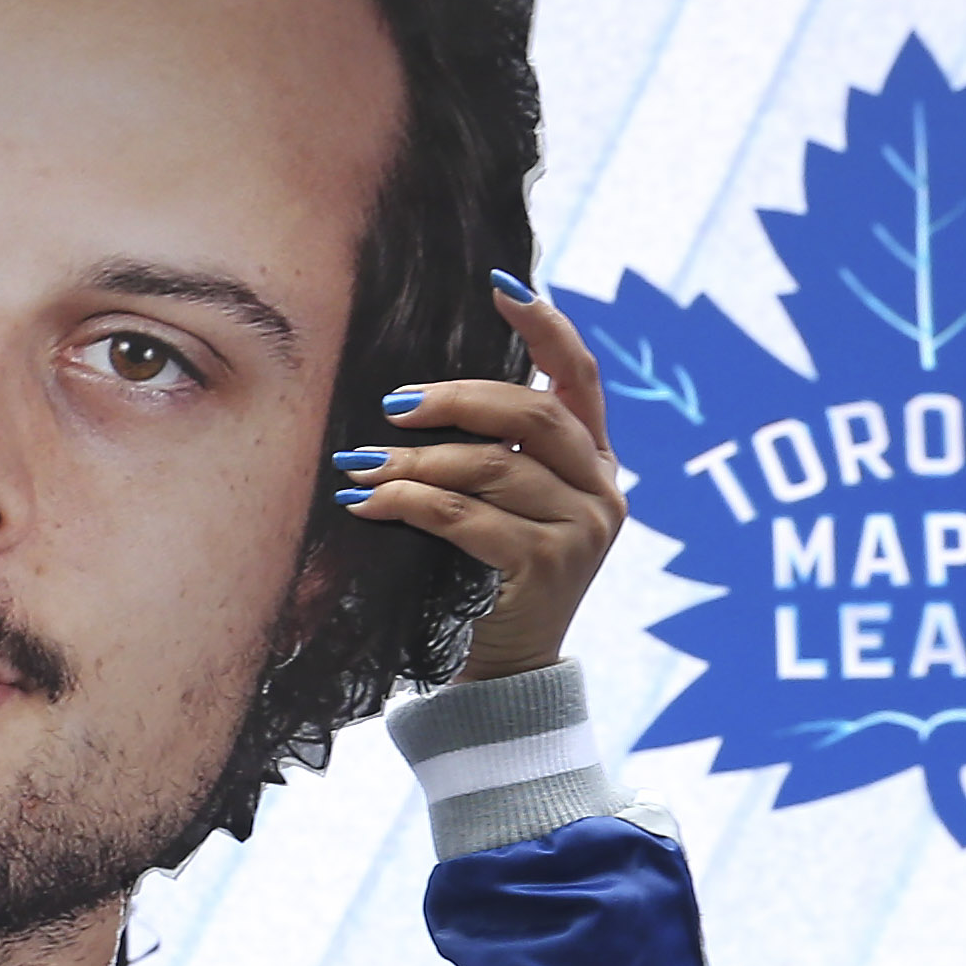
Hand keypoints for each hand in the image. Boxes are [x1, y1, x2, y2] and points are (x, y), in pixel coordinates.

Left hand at [330, 277, 624, 680]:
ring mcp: (584, 530)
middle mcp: (603, 490)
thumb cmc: (480, 581)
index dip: (545, 326)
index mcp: (596, 463)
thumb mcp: (494, 507)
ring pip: (494, 467)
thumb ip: (486, 453)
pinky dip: (411, 505)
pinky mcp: (549, 567)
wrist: (500, 680)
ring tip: (361, 466)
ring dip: (416, 463)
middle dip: (457, 401)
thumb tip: (409, 397)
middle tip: (393, 406)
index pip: (580, 377)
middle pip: (533, 413)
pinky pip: (469, 518)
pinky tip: (370, 503)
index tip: (501, 286)